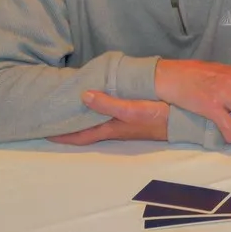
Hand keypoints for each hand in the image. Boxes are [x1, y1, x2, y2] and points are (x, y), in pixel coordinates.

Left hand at [48, 91, 168, 144]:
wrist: (187, 121)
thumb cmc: (160, 117)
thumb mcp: (134, 110)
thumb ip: (109, 103)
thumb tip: (83, 96)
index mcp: (112, 128)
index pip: (81, 135)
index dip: (62, 135)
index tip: (43, 130)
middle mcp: (116, 128)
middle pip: (86, 129)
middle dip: (69, 125)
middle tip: (53, 115)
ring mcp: (126, 124)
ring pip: (97, 122)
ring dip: (83, 117)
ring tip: (70, 106)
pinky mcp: (135, 117)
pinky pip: (109, 114)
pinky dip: (98, 108)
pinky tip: (99, 99)